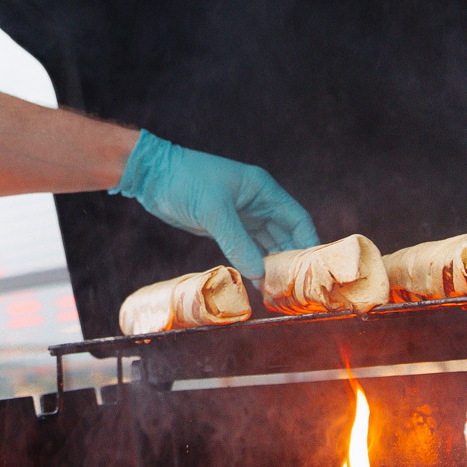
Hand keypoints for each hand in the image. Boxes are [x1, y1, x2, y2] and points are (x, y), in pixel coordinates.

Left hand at [110, 131, 317, 278]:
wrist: (153, 176)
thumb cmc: (185, 181)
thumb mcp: (213, 211)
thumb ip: (237, 242)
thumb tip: (259, 273)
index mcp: (262, 189)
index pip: (296, 218)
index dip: (308, 242)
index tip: (313, 268)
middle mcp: (256, 202)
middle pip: (284, 234)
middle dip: (289, 259)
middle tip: (293, 287)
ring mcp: (241, 215)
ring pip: (266, 244)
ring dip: (270, 265)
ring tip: (275, 290)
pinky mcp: (225, 227)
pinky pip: (246, 248)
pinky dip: (252, 263)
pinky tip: (255, 281)